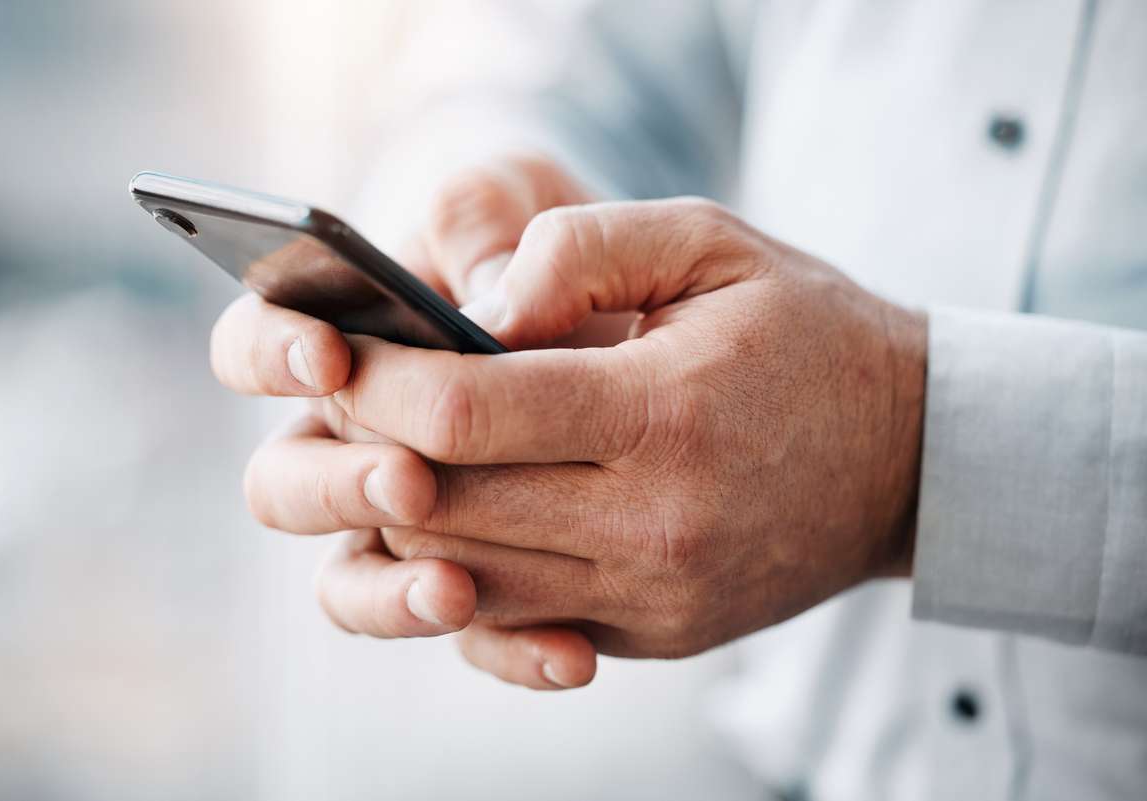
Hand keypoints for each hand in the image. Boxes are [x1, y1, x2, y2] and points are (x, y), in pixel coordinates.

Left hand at [217, 194, 927, 679]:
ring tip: (398, 452)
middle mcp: (654, 524)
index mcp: (663, 413)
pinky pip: (517, 619)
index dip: (375, 382)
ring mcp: (653, 595)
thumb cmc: (805, 332)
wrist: (910, 456)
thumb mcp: (709, 242)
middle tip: (344, 401)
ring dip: (405, 517)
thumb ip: (578, 251)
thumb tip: (468, 311)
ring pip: (463, 576)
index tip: (335, 351)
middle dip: (366, 451)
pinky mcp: (653, 634)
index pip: (463, 414)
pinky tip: (464, 512)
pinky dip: (466, 568)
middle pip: (442, 508)